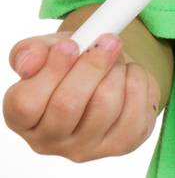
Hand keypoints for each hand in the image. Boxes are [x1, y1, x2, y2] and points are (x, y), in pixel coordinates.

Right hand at [3, 30, 159, 160]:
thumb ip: (31, 51)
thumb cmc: (70, 63)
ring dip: (117, 71)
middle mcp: (49, 141)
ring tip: (116, 59)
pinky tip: (129, 75)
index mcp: (21, 119)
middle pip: (68, 105)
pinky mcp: (122, 144)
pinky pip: (135, 109)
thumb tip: (29, 63)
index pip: (26, 103)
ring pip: (105, 104)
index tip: (70, 44)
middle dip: (93, 66)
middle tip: (108, 41)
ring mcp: (86, 148)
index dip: (51, 70)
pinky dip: (137, 81)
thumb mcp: (47, 50)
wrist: (106, 73)